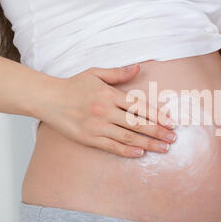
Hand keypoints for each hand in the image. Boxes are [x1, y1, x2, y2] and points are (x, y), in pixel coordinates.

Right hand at [38, 65, 176, 157]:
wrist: (47, 99)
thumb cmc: (74, 86)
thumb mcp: (95, 73)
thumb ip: (118, 73)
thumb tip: (138, 67)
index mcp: (109, 94)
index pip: (139, 106)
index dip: (157, 115)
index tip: (171, 123)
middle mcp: (105, 111)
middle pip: (137, 124)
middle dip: (158, 132)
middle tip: (173, 138)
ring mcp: (97, 126)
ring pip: (127, 138)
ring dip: (148, 144)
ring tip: (163, 148)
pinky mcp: (88, 139)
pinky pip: (111, 147)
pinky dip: (127, 151)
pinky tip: (140, 154)